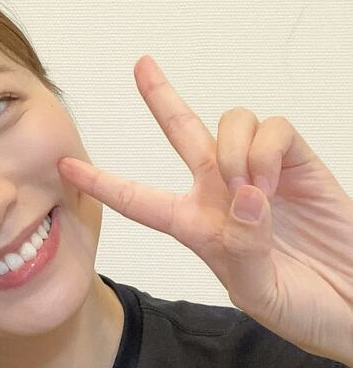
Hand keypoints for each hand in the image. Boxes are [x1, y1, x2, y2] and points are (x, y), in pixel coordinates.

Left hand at [58, 55, 352, 367]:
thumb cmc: (301, 304)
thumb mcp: (257, 290)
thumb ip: (241, 248)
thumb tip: (242, 194)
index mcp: (196, 226)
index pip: (139, 199)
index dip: (103, 183)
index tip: (66, 166)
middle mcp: (220, 190)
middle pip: (182, 130)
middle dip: (161, 95)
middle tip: (140, 63)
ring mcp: (258, 172)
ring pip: (230, 122)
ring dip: (234, 149)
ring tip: (251, 187)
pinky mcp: (296, 161)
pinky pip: (273, 128)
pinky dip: (269, 150)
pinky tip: (275, 179)